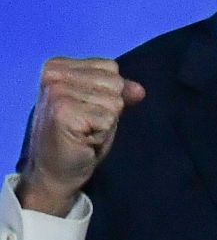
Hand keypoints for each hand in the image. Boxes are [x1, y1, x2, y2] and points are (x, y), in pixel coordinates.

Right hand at [16, 58, 144, 216]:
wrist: (54, 172)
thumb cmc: (77, 137)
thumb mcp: (99, 106)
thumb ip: (119, 91)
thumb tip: (139, 91)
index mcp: (57, 66)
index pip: (110, 67)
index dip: (107, 93)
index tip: (85, 109)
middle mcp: (54, 75)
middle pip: (115, 82)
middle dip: (108, 107)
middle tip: (86, 123)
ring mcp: (57, 93)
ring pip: (114, 101)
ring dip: (106, 121)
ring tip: (84, 131)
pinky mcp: (63, 113)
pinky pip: (109, 118)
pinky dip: (102, 133)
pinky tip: (83, 139)